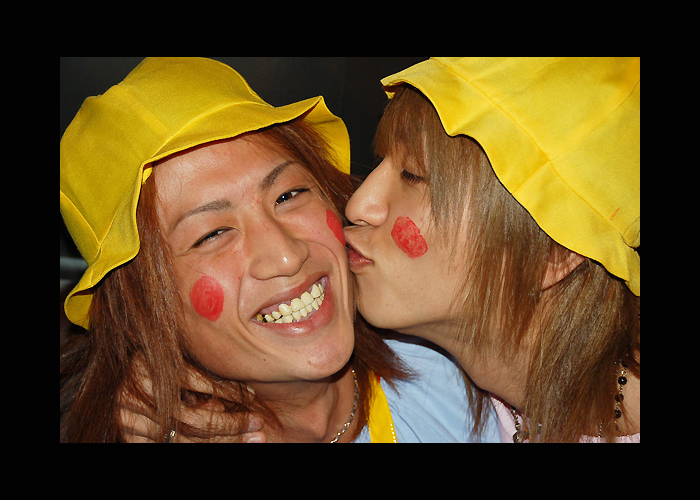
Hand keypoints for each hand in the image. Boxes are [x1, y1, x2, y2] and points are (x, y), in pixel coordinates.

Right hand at [118, 358, 265, 442]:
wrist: (116, 373)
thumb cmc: (154, 356)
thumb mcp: (175, 354)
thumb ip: (200, 370)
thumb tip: (244, 394)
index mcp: (147, 364)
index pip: (197, 383)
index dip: (229, 391)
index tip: (252, 397)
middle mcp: (133, 394)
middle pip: (193, 419)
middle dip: (231, 424)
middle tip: (257, 423)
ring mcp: (127, 419)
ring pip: (184, 440)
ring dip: (223, 440)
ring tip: (249, 439)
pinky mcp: (127, 435)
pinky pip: (168, 447)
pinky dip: (199, 448)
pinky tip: (223, 443)